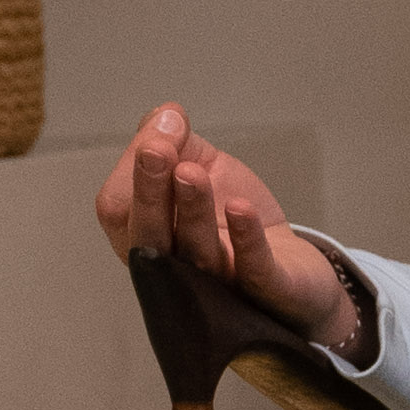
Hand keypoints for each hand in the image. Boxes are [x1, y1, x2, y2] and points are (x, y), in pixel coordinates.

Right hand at [96, 105, 355, 348]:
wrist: (290, 268)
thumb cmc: (231, 221)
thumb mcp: (201, 167)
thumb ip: (175, 140)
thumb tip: (165, 116)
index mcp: (148, 238)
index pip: (118, 209)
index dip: (135, 167)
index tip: (163, 128)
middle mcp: (174, 270)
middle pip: (150, 237)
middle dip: (149, 192)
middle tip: (155, 151)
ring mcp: (220, 287)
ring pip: (197, 254)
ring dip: (192, 211)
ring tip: (191, 172)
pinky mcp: (268, 293)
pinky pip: (255, 273)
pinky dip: (246, 242)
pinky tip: (240, 210)